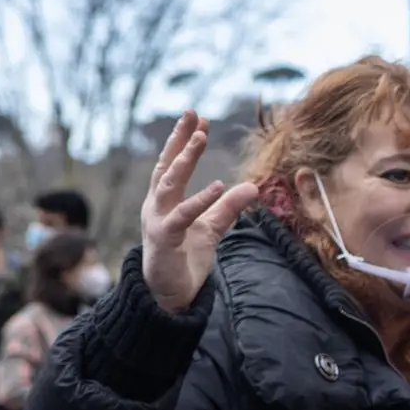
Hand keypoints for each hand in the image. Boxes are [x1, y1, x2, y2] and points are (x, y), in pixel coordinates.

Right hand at [142, 111, 259, 314]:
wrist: (170, 293)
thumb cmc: (185, 257)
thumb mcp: (211, 228)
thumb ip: (228, 207)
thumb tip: (252, 186)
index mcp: (164, 200)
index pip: (172, 163)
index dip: (183, 140)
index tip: (198, 117)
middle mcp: (156, 205)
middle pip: (167, 165)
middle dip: (180, 140)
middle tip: (194, 116)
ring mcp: (158, 220)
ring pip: (169, 183)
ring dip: (185, 160)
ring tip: (200, 138)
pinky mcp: (165, 238)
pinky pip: (183, 215)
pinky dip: (199, 200)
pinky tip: (217, 186)